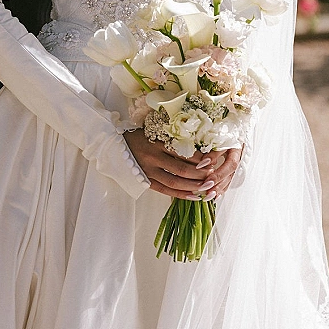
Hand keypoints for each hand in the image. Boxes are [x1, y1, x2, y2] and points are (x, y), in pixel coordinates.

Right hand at [124, 129, 241, 200]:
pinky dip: (181, 195)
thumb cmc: (139, 137)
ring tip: (207, 188)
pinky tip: (194, 196)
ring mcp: (149, 170)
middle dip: (200, 174)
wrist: (114, 146)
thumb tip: (199, 146)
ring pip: (175, 182)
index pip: (183, 152)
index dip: (199, 158)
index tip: (212, 160)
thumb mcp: (155, 131)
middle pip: (181, 169)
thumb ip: (173, 138)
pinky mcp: (146, 180)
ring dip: (193, 186)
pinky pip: (165, 190)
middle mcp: (154, 157)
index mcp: (157, 142)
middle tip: (213, 176)